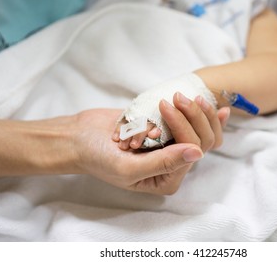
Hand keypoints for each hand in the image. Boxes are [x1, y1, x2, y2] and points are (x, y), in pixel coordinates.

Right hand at [74, 94, 228, 194]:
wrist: (78, 137)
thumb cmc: (97, 157)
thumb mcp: (129, 167)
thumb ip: (163, 162)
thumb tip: (197, 153)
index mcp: (165, 180)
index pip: (190, 153)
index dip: (184, 128)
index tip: (166, 106)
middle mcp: (170, 165)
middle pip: (197, 139)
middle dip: (190, 116)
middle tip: (176, 96)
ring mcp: (166, 146)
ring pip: (191, 126)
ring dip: (186, 110)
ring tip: (177, 95)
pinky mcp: (161, 130)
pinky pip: (179, 117)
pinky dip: (176, 108)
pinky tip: (177, 96)